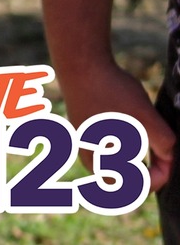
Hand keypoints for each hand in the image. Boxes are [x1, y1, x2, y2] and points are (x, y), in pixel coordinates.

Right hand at [60, 58, 175, 189]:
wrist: (79, 62)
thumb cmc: (110, 89)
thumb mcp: (145, 116)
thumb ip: (163, 142)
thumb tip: (169, 156)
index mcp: (101, 161)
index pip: (137, 187)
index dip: (160, 176)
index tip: (170, 157)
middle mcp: (89, 158)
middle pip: (125, 181)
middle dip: (146, 172)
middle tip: (163, 155)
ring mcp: (83, 145)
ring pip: (116, 166)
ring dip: (134, 161)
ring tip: (148, 142)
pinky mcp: (84, 132)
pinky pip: (107, 152)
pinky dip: (123, 148)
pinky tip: (130, 129)